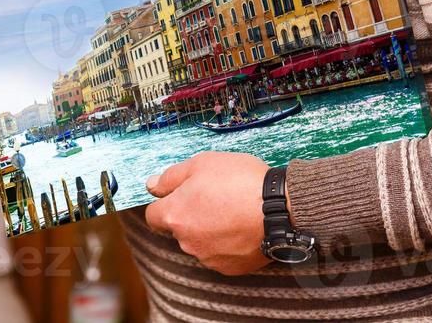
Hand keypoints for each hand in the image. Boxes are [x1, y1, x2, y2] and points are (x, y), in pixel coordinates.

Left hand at [143, 152, 270, 275]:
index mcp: (176, 215)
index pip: (153, 216)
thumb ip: (171, 176)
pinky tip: (241, 226)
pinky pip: (219, 254)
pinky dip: (226, 242)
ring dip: (208, 229)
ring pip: (199, 242)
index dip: (164, 203)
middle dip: (190, 214)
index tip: (181, 195)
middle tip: (213, 197)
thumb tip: (152, 185)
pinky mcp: (228, 267)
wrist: (279, 209)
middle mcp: (187, 241)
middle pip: (178, 228)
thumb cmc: (240, 182)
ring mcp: (208, 257)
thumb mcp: (202, 164)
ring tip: (232, 210)